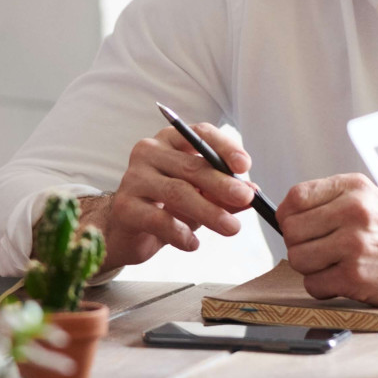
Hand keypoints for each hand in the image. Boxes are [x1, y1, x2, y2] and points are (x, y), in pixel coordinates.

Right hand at [84, 123, 256, 267]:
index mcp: (169, 141)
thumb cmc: (165, 207)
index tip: (244, 166)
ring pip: (177, 192)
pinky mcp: (125, 206)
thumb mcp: (199, 197)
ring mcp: (133, 178)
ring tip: (231, 228)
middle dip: (222, 184)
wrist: (125, 232)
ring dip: (209, 211)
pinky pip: (158, 219)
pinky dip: (181, 233)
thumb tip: (253, 192)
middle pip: (191, 166)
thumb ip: (223, 194)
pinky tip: (193, 244)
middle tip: (246, 199)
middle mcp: (149, 152)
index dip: (224, 147)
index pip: (199, 133)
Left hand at [273, 172, 377, 307]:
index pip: (296, 197)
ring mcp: (354, 244)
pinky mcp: (355, 276)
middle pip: (291, 230)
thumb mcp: (372, 201)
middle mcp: (353, 211)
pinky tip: (343, 281)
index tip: (296, 227)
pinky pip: (313, 285)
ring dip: (310, 268)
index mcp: (354, 188)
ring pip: (297, 258)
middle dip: (299, 245)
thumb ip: (332, 202)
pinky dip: (323, 288)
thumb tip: (286, 215)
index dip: (288, 216)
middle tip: (319, 251)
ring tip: (333, 266)